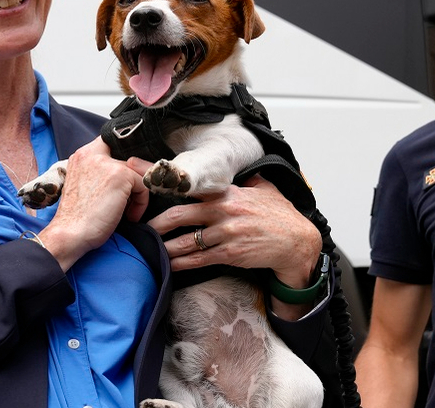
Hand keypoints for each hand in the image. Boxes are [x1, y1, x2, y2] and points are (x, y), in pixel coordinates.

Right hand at [37, 137, 148, 270]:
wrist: (70, 234)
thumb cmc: (77, 218)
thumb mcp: (84, 185)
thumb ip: (100, 172)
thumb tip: (127, 170)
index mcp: (82, 155)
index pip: (111, 142)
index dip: (123, 160)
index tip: (126, 182)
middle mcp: (92, 153)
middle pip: (129, 158)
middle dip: (133, 180)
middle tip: (127, 201)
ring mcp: (107, 163)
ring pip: (137, 172)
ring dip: (137, 194)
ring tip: (127, 211)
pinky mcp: (121, 175)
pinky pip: (143, 185)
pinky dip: (141, 203)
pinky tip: (130, 216)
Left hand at [144, 173, 321, 290]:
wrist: (297, 242)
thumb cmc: (279, 216)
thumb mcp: (263, 189)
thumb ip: (244, 181)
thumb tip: (237, 171)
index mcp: (228, 192)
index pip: (190, 183)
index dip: (162, 177)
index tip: (137, 171)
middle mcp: (224, 211)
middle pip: (180, 214)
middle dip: (155, 221)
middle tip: (139, 225)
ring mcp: (226, 234)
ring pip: (185, 241)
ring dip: (164, 246)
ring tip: (148, 247)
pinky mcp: (229, 254)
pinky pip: (198, 260)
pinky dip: (181, 263)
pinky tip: (169, 265)